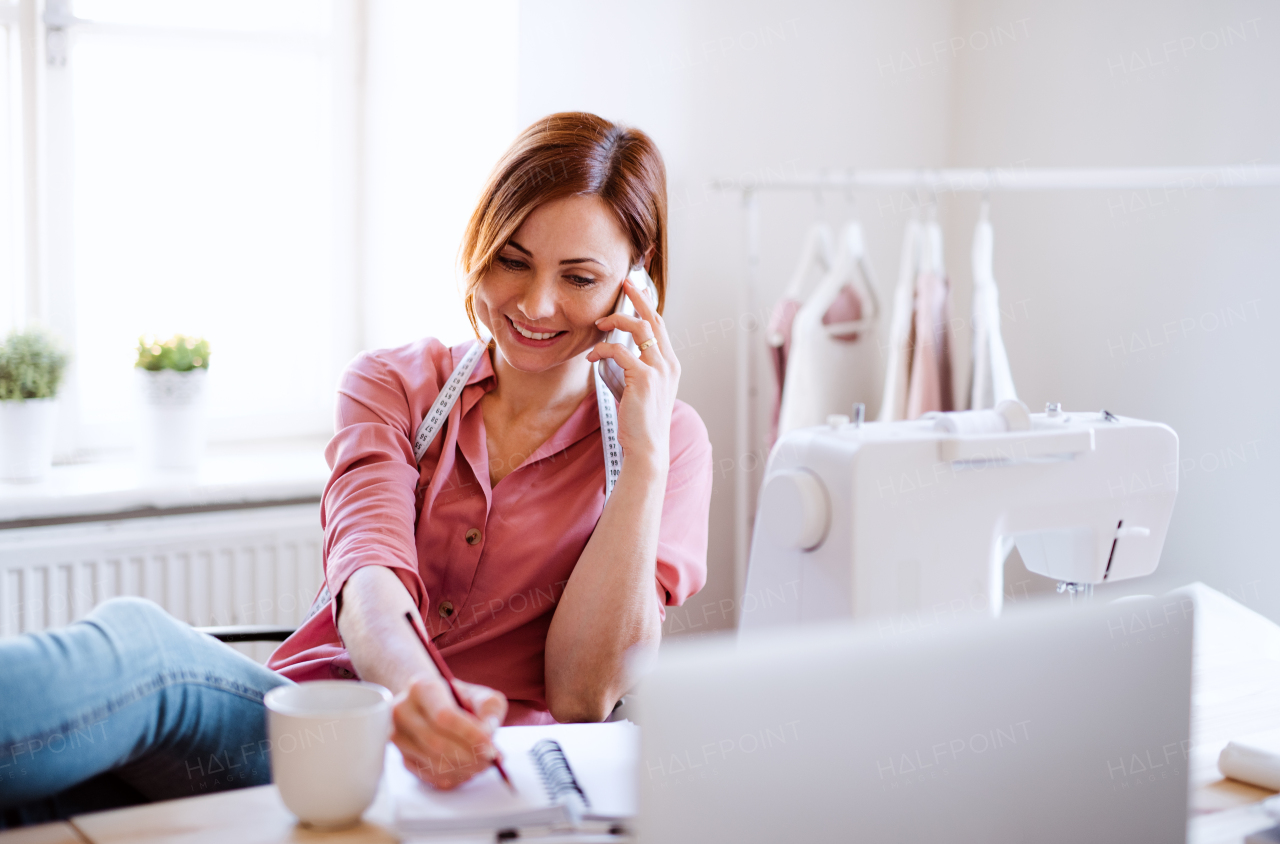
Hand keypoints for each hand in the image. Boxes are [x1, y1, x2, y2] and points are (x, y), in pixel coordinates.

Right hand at [391, 674, 507, 789]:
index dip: (469, 735)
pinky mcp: (401, 756)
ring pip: (433, 762)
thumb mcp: (480, 694)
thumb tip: (488, 735)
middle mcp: (403, 711)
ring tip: (482, 764)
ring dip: (463, 768)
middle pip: (436, 743)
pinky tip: (467, 769)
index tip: (490, 746)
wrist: (429, 703)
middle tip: (491, 760)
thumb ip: (489, 710)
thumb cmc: (458, 698)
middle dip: (469, 756)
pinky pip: (428, 775)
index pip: (444, 716)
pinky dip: (452, 777)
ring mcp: (398, 736)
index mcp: (422, 688)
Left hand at [587, 278, 680, 468]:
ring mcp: (659, 369)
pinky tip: (592, 357)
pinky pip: (620, 352)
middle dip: (637, 298)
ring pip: (638, 329)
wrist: (648, 447)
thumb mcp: (642, 389)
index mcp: (670, 364)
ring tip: (599, 325)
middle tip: (624, 284)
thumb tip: (616, 352)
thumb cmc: (641, 421)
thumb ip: (636, 368)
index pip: (660, 326)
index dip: (648, 306)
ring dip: (616, 322)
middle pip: (654, 319)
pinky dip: (603, 350)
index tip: (636, 291)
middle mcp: (668, 363)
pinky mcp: (644, 378)